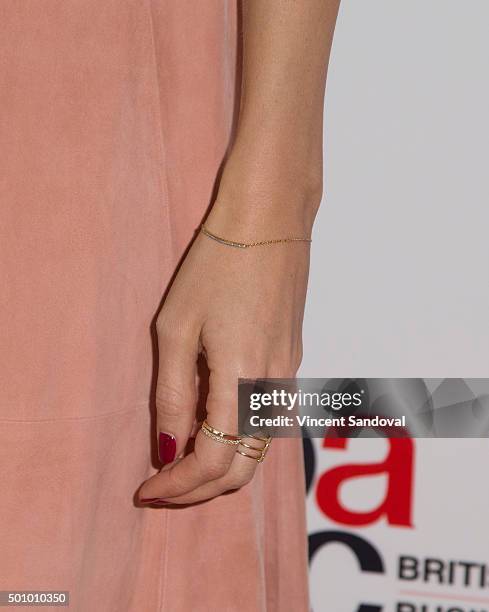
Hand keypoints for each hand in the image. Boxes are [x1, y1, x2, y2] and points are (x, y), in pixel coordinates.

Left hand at [138, 194, 312, 504]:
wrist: (270, 220)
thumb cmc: (215, 266)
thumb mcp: (176, 328)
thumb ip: (174, 394)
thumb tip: (168, 447)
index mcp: (241, 379)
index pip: (213, 461)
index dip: (178, 486)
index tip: (146, 489)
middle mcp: (274, 387)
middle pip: (245, 468)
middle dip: (201, 489)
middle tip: (163, 485)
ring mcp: (290, 374)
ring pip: (262, 449)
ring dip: (224, 468)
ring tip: (183, 460)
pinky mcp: (293, 360)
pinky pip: (270, 420)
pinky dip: (241, 441)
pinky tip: (215, 426)